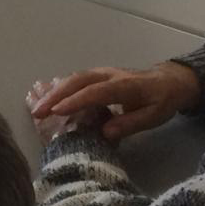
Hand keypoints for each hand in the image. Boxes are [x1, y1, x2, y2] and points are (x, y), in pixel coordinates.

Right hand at [29, 62, 198, 143]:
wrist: (169, 80)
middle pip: (78, 81)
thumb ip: (130, 123)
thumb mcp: (154, 116)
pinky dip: (58, 86)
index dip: (75, 101)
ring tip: (35, 106)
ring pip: (73, 78)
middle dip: (55, 95)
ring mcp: (101, 72)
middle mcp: (109, 75)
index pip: (95, 92)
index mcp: (124, 85)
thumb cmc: (161, 100)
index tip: (55, 112)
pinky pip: (75, 78)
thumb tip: (105, 133)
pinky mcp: (97, 75)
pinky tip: (44, 94)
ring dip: (53, 91)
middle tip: (38, 112)